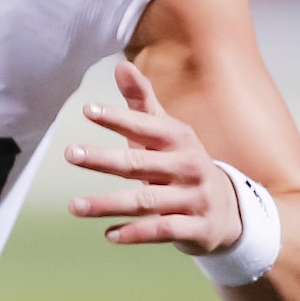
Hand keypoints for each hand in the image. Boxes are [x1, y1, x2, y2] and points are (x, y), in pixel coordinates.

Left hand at [65, 61, 243, 252]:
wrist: (229, 210)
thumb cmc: (183, 164)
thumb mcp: (167, 133)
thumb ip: (142, 103)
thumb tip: (120, 66)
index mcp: (180, 139)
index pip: (145, 126)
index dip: (118, 118)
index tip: (88, 110)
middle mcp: (188, 166)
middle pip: (139, 163)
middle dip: (103, 159)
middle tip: (70, 153)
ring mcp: (193, 198)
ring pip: (145, 200)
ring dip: (107, 204)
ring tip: (74, 206)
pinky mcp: (196, 228)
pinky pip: (162, 230)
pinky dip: (135, 233)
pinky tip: (109, 234)